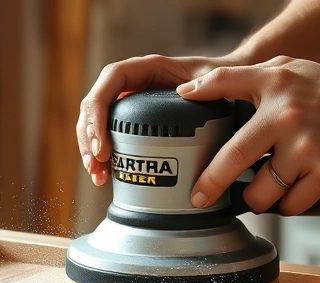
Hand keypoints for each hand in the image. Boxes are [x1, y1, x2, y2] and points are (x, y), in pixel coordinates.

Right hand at [76, 54, 248, 186]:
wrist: (230, 85)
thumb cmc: (221, 78)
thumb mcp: (215, 78)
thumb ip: (206, 84)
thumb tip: (185, 93)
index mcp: (147, 68)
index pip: (111, 81)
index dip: (99, 112)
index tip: (102, 144)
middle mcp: (133, 84)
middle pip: (95, 105)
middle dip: (89, 138)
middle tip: (96, 167)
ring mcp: (130, 103)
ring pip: (96, 122)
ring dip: (91, 150)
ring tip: (98, 176)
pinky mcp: (133, 122)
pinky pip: (108, 134)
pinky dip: (103, 155)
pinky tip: (104, 175)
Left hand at [178, 56, 319, 214]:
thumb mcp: (290, 71)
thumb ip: (245, 77)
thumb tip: (191, 89)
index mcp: (276, 85)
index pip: (225, 83)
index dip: (197, 96)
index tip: (177, 118)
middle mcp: (287, 116)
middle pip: (233, 159)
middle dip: (210, 184)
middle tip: (199, 198)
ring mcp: (307, 149)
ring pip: (261, 192)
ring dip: (253, 200)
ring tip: (255, 195)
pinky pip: (290, 205)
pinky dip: (285, 207)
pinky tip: (286, 198)